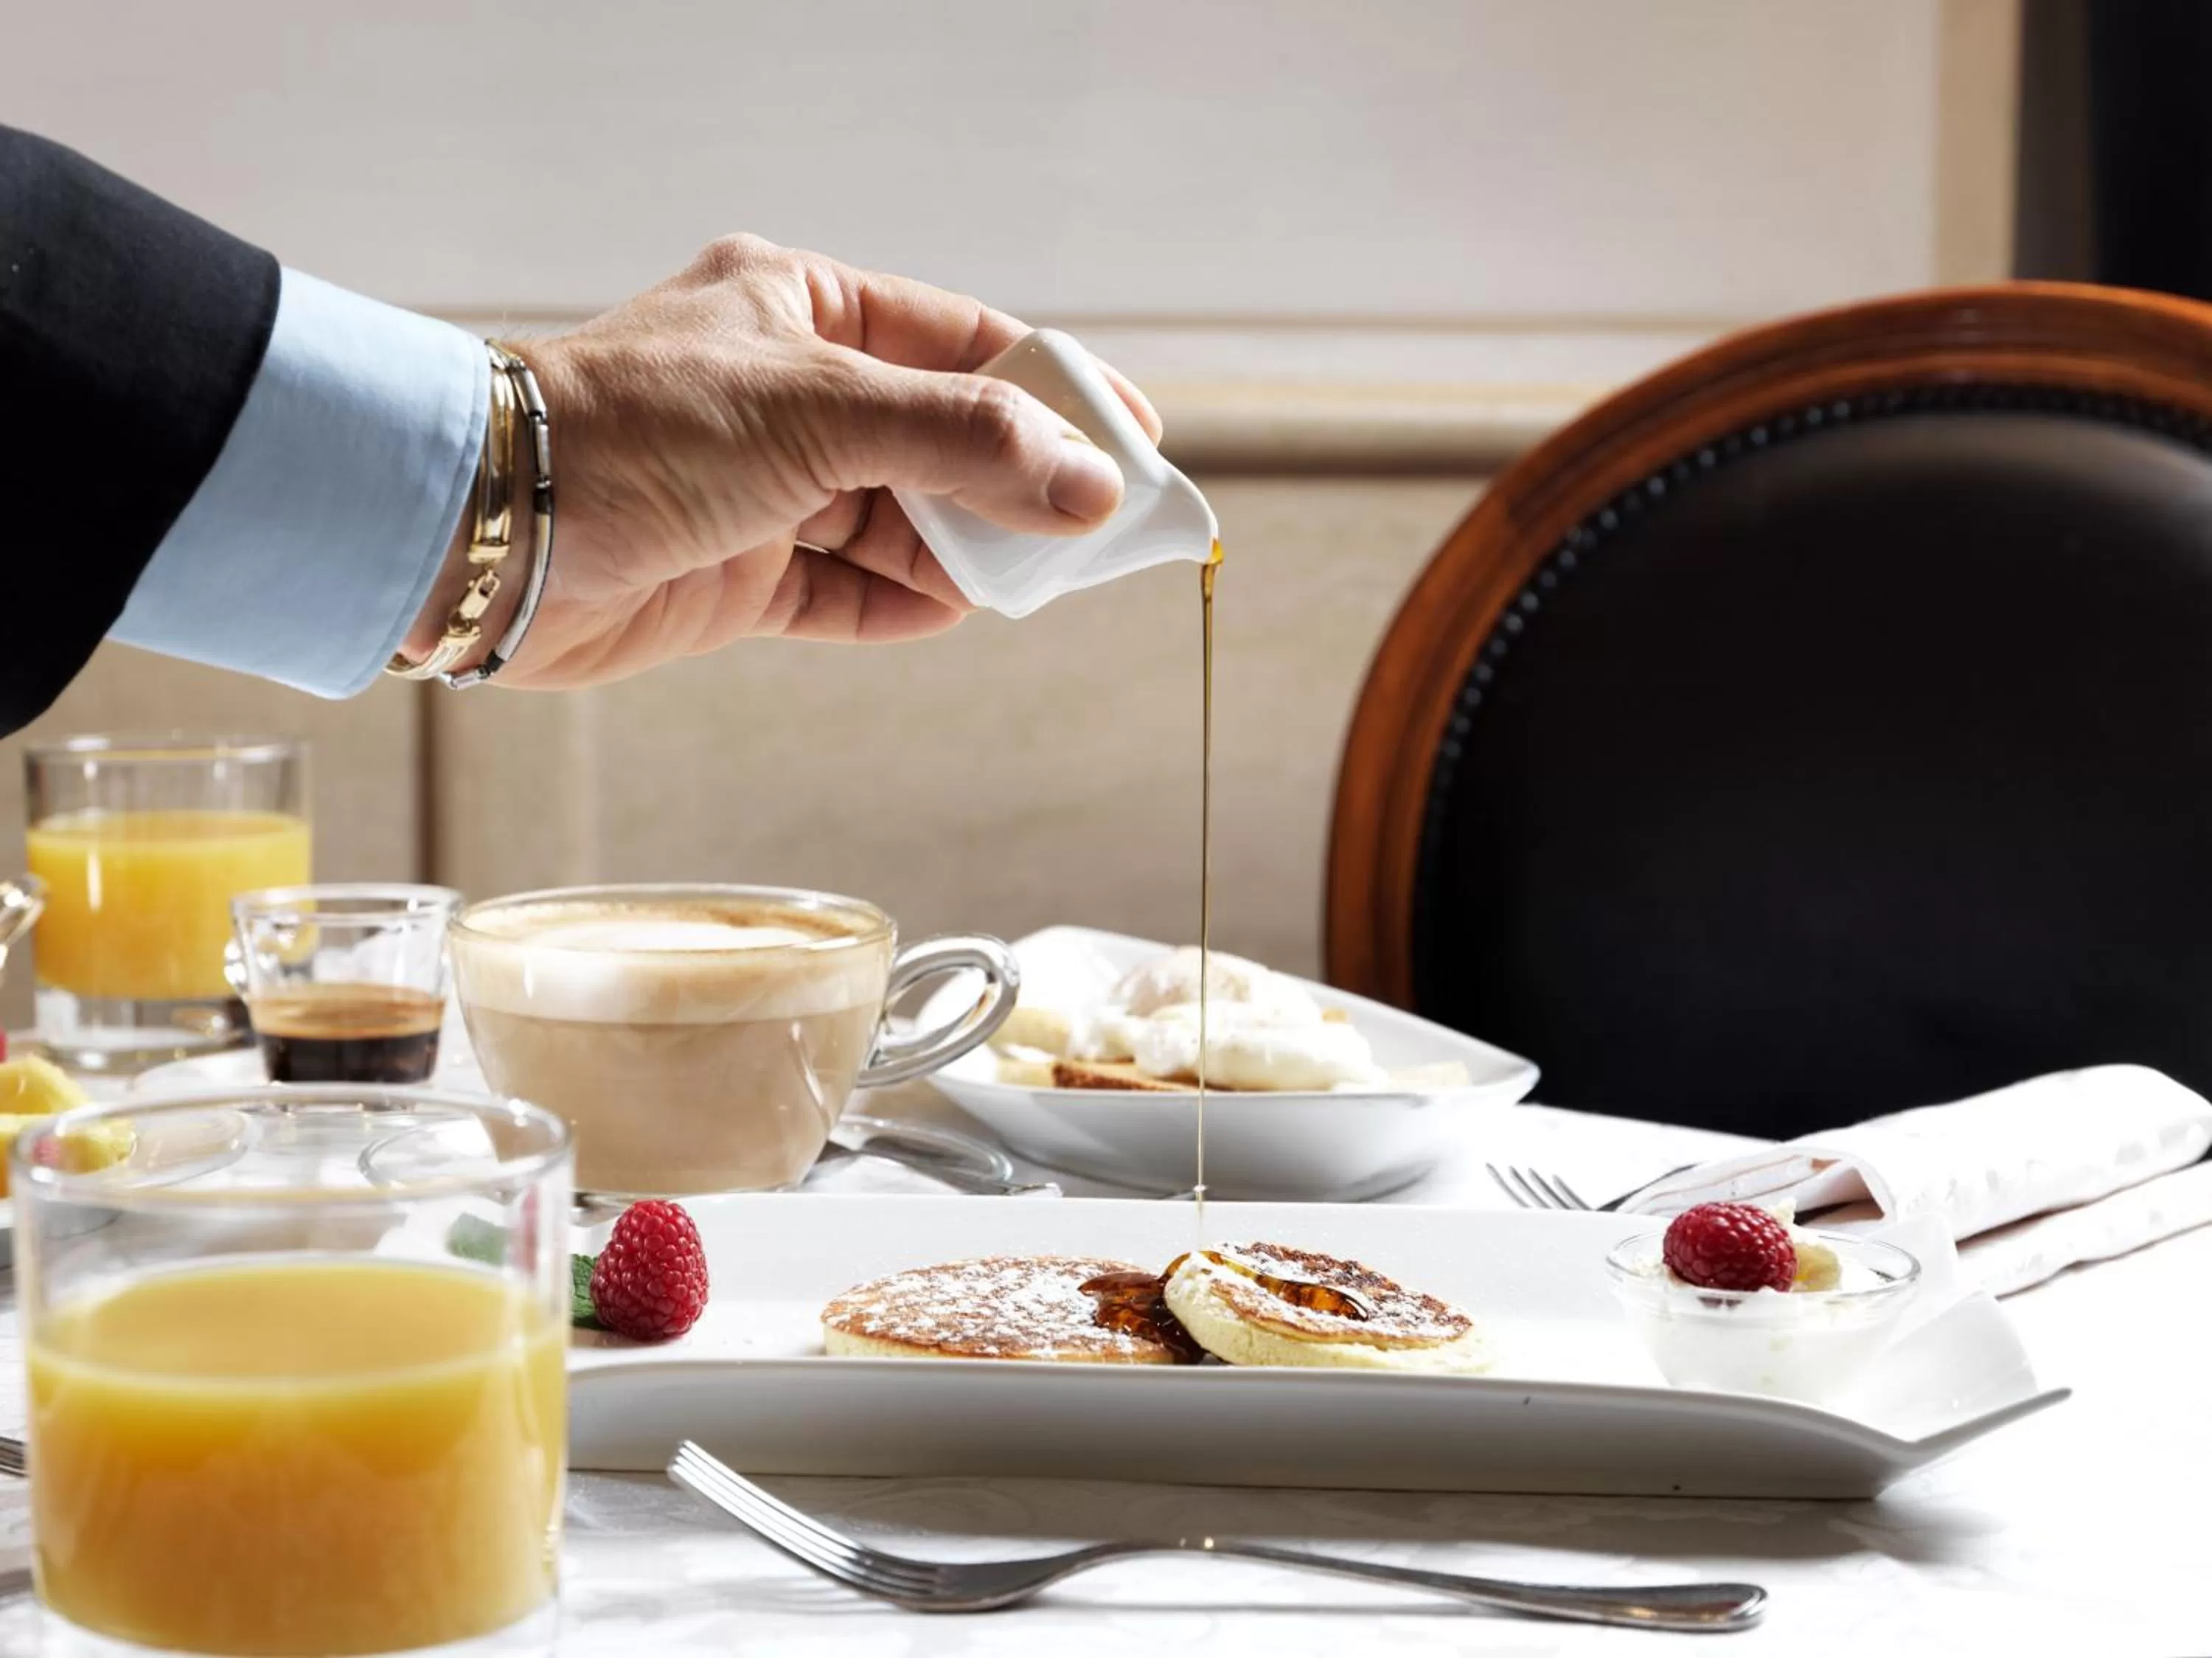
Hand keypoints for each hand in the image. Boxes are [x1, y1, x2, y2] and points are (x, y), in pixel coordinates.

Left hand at [405, 235, 1159, 687]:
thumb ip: (962, 443)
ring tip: (1031, 580)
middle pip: (942, 439)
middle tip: (1097, 531)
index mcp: (802, 309)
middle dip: (1017, 485)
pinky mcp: (739, 574)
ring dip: (965, 552)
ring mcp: (766, 487)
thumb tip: (1087, 483)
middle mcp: (788, 394)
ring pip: (903, 521)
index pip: (963, 343)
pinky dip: (903, 605)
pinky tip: (951, 612)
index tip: (1137, 439)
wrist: (487, 533)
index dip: (1057, 391)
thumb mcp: (820, 410)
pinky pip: (848, 593)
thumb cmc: (633, 430)